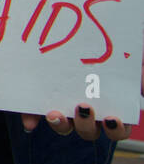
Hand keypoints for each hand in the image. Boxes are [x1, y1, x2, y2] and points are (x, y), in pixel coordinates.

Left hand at [20, 60, 142, 140]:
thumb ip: (137, 76)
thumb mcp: (128, 62)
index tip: (112, 118)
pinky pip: (35, 114)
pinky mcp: (42, 98)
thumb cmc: (109, 53)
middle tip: (83, 107)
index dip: (117, 130)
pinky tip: (30, 122)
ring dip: (60, 125)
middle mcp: (88, 112)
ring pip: (64, 127)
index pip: (117, 130)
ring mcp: (65, 106)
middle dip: (86, 125)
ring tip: (56, 113)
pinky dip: (32, 119)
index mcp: (110, 108)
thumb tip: (143, 89)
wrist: (77, 31)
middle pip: (89, 132)